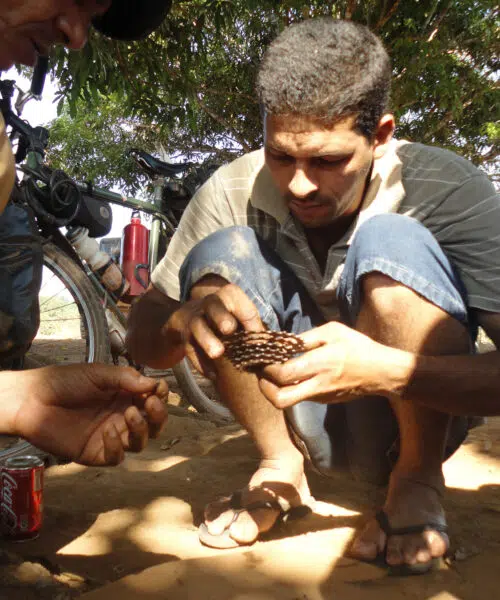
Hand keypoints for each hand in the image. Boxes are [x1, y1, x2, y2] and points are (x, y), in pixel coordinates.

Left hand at [5, 364, 167, 465]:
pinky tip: (107, 431)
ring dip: (141, 429)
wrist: (32, 399)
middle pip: (153, 423)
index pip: (152, 399)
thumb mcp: (97, 373)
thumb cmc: (63, 382)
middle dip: (158, 415)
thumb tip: (153, 383)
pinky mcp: (96, 453)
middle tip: (151, 403)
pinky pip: (117, 457)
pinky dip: (117, 446)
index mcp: (124, 395)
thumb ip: (125, 378)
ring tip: (129, 414)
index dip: (160, 395)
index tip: (159, 388)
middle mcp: (121, 416)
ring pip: (139, 442)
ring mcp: (111, 436)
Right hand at [166, 282, 263, 374]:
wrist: (190, 317)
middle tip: (229, 329)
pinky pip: (189, 348)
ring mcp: (193, 318)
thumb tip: (265, 347)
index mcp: (228, 295)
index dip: (248, 317)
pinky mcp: (184, 336)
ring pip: (197, 325)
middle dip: (220, 316)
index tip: (258, 336)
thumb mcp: (239, 315)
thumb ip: (252, 327)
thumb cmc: (225, 318)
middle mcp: (209, 303)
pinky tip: (212, 374)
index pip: (237, 298)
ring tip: (217, 353)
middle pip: (213, 305)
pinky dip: (200, 362)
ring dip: (207, 339)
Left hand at [259, 321, 393, 408]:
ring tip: (273, 372)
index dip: (267, 369)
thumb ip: (306, 338)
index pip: (283, 374)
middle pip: (280, 400)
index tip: (263, 358)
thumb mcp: (333, 332)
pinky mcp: (324, 401)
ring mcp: (320, 396)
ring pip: (288, 400)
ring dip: (276, 388)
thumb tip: (283, 342)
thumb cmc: (359, 347)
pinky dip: (291, 387)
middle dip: (265, 388)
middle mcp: (317, 385)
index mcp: (319, 364)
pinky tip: (293, 374)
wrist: (383, 373)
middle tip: (262, 374)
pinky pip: (301, 396)